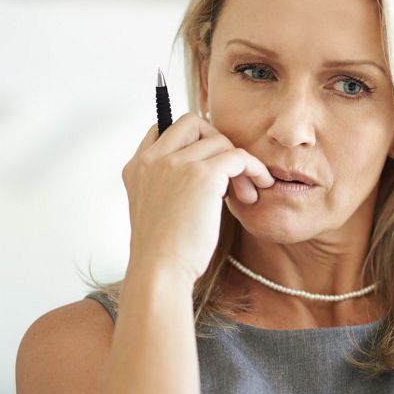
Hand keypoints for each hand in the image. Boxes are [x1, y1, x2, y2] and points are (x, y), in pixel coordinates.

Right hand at [121, 113, 272, 287]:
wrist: (160, 271)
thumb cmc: (165, 251)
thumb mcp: (157, 209)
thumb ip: (169, 184)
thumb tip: (210, 172)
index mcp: (136, 167)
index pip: (162, 128)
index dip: (191, 140)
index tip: (210, 164)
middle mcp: (152, 159)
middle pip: (193, 122)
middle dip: (217, 142)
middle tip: (230, 173)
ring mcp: (175, 163)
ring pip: (221, 141)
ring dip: (239, 165)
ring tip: (245, 195)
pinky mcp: (202, 175)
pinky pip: (239, 156)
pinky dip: (254, 169)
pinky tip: (258, 189)